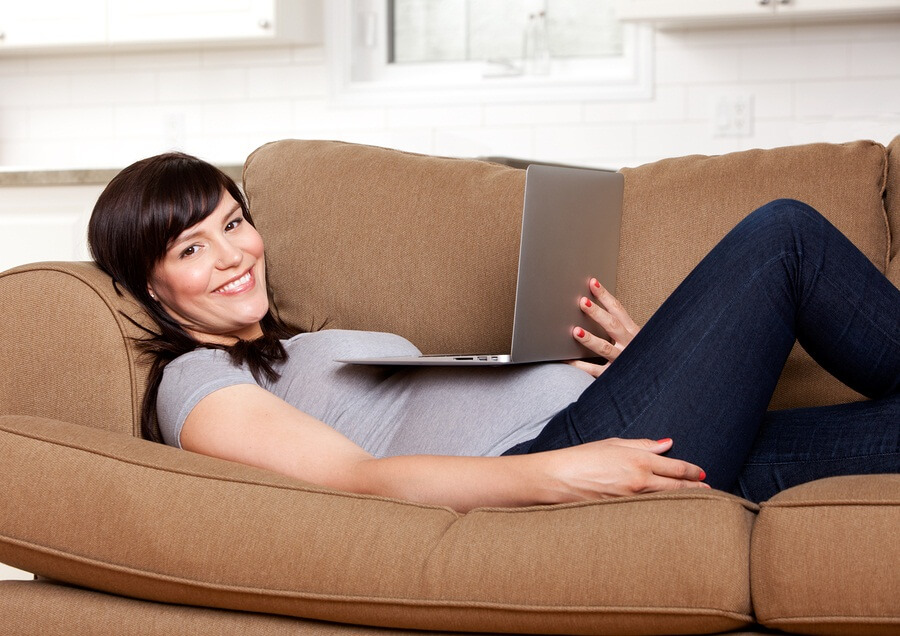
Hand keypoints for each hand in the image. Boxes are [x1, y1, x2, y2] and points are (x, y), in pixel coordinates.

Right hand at [538, 438, 708, 501]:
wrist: (556, 479)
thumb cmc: (580, 458)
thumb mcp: (612, 444)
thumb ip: (642, 444)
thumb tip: (667, 444)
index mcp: (638, 459)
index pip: (675, 467)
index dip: (692, 471)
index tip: (701, 473)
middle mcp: (639, 481)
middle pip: (678, 487)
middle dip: (696, 488)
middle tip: (709, 490)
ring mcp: (632, 500)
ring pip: (668, 502)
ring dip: (685, 502)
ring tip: (698, 503)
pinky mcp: (623, 514)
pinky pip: (651, 513)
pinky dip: (664, 512)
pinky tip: (672, 515)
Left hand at [569, 278, 639, 376]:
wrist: (657, 377)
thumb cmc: (641, 355)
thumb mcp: (635, 338)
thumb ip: (619, 327)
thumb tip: (594, 308)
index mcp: (633, 332)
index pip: (618, 310)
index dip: (605, 296)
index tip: (592, 283)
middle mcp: (629, 344)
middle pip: (612, 325)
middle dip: (597, 313)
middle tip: (582, 302)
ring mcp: (622, 360)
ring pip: (605, 348)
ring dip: (590, 339)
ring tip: (575, 331)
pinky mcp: (613, 375)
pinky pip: (595, 371)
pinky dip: (580, 366)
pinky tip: (566, 360)